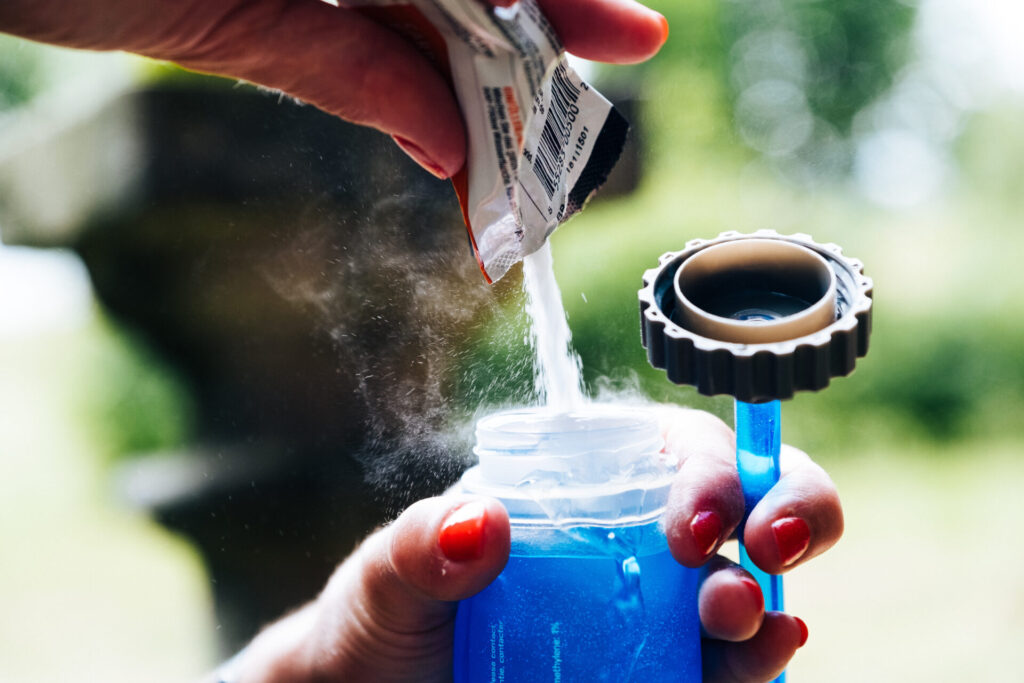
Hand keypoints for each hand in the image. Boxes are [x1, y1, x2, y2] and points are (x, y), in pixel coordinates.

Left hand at [0, 0, 667, 177]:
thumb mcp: (240, 11)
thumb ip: (342, 58)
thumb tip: (451, 138)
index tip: (634, 37)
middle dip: (530, 58)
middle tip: (586, 126)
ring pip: (414, 32)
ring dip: (471, 101)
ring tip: (525, 165)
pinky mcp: (263, 10)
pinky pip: (351, 55)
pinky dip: (397, 99)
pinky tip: (447, 142)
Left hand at [219, 407, 842, 682]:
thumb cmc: (386, 622)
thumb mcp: (388, 577)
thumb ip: (420, 545)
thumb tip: (478, 522)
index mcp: (584, 491)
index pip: (678, 454)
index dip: (713, 470)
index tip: (698, 517)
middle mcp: (635, 549)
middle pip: (742, 514)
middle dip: (779, 518)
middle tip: (760, 554)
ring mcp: (651, 621)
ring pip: (744, 599)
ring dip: (762, 607)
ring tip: (748, 624)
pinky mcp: (653, 680)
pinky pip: (717, 675)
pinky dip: (748, 673)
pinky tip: (753, 671)